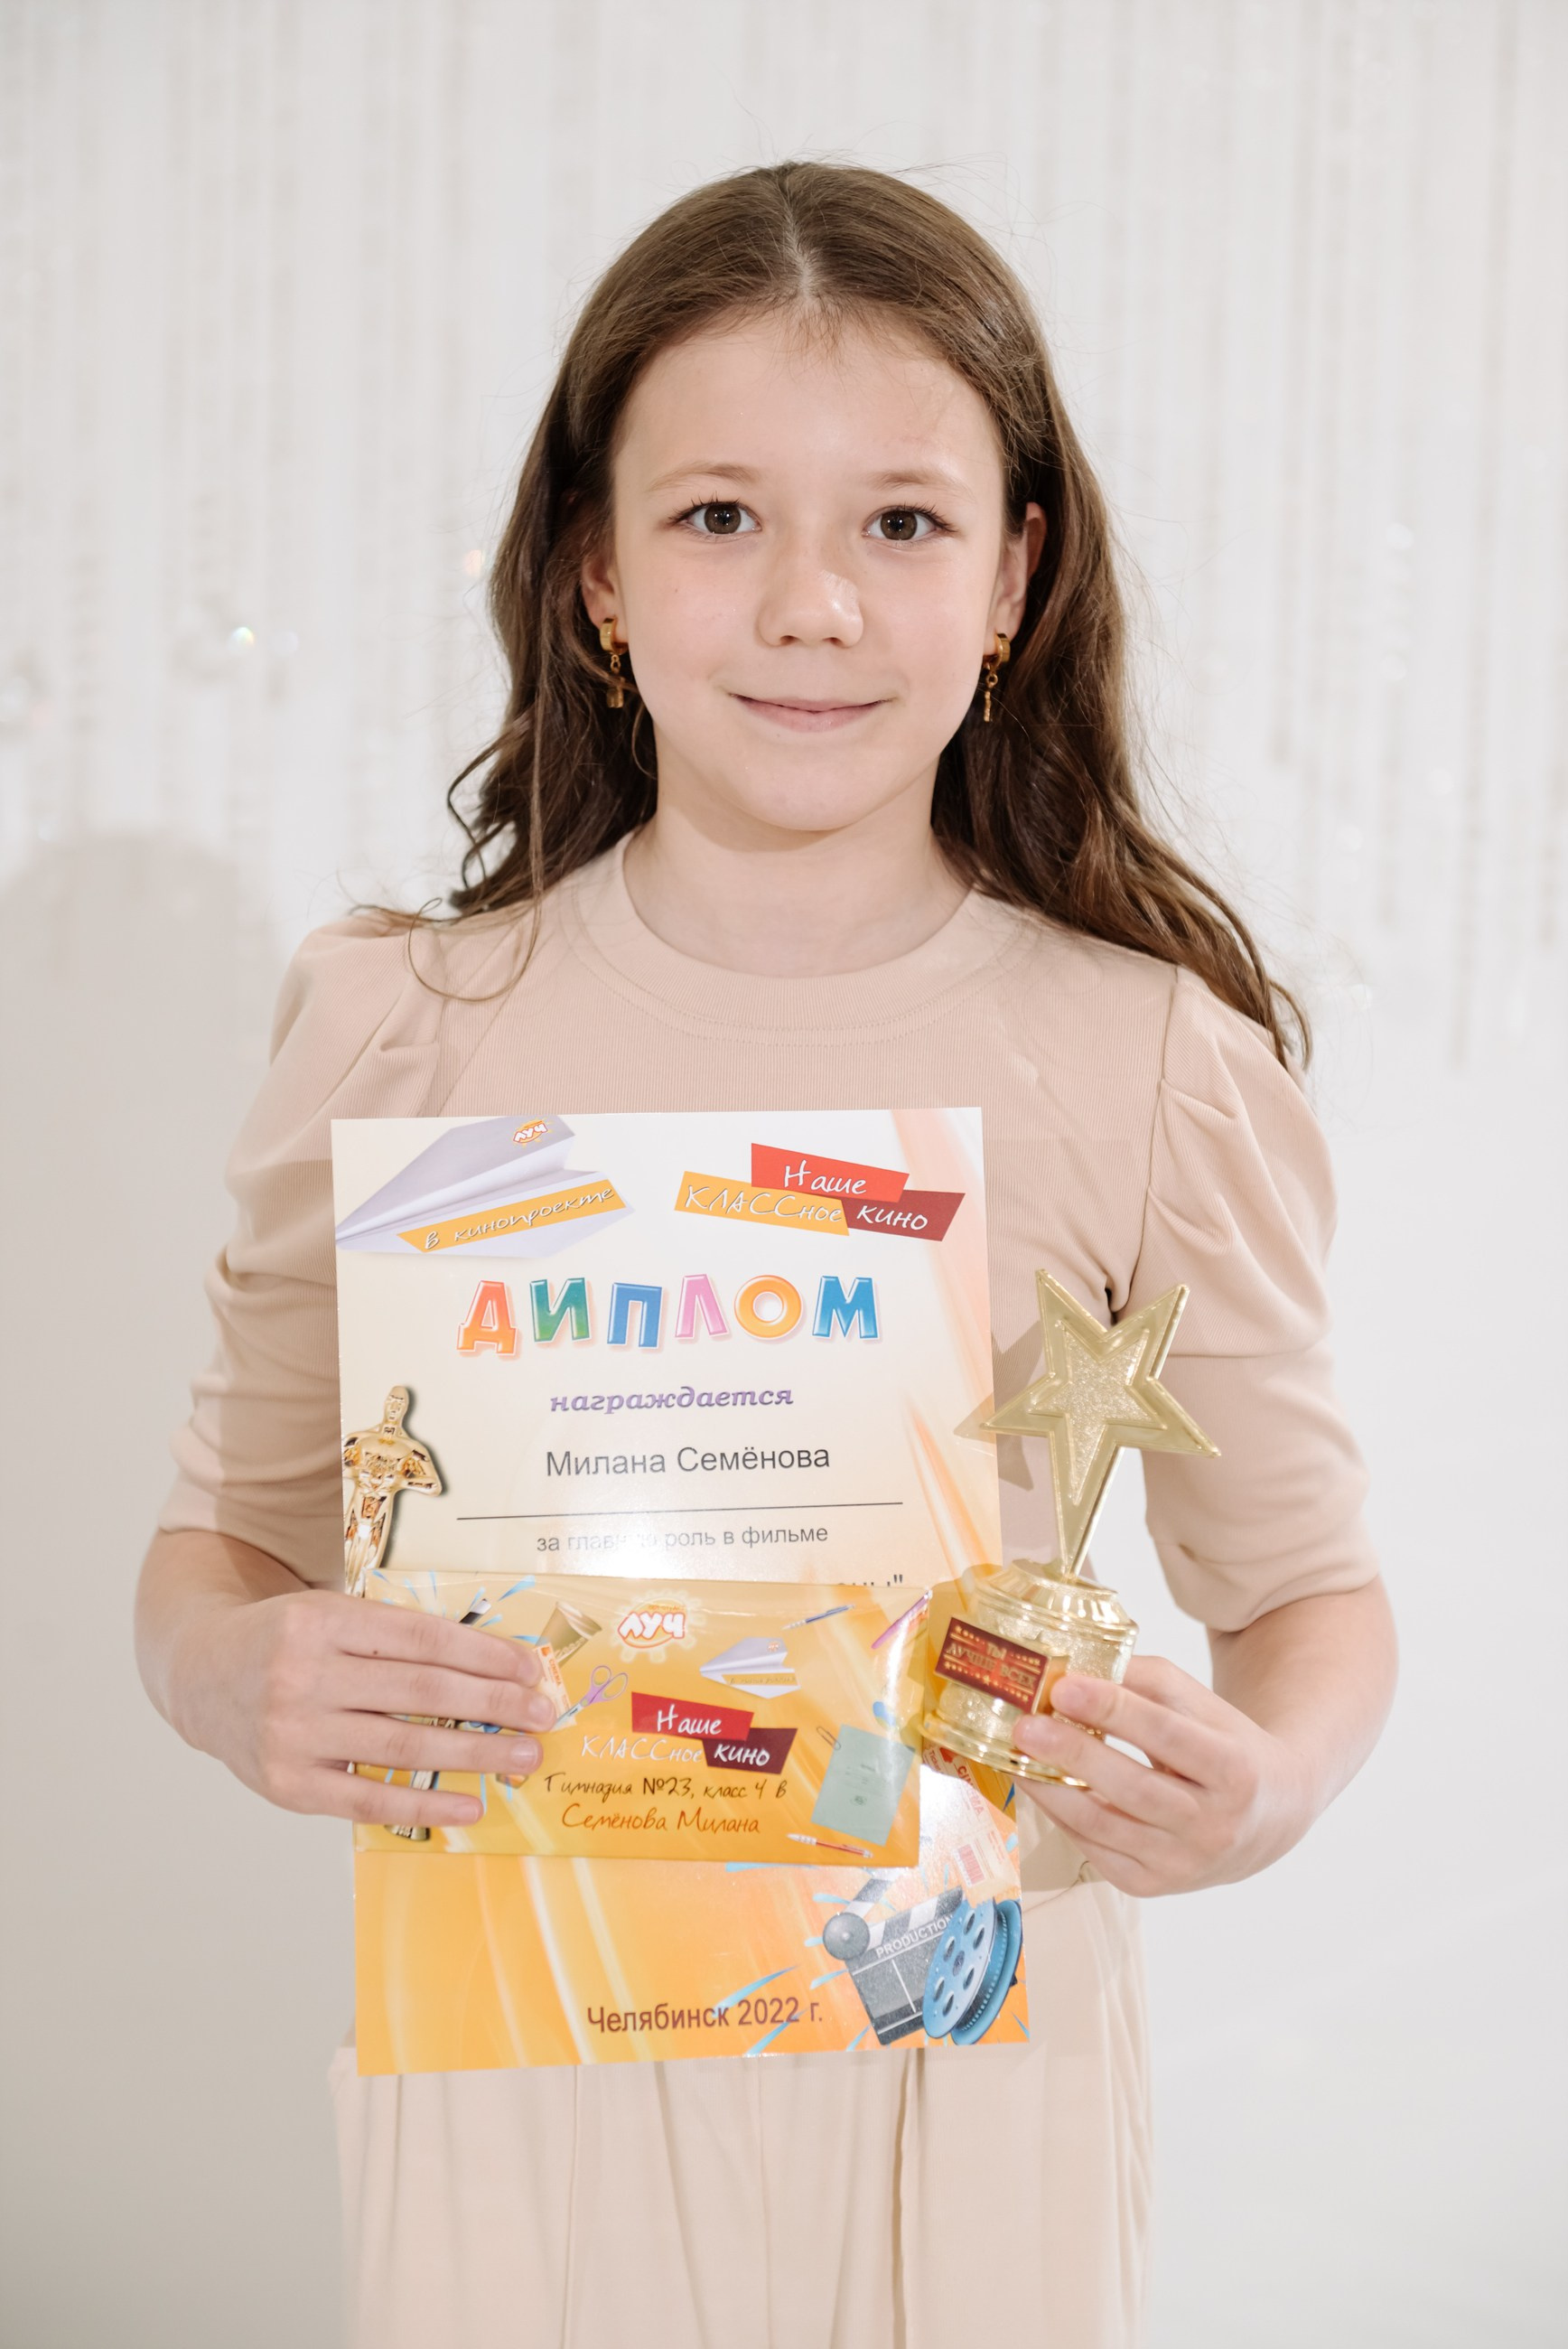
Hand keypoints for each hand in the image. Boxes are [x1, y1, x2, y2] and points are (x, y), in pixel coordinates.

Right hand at [172, 1586, 555, 1831]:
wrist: (201, 1673)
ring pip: (402, 1747)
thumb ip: (392, 1636)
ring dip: (473, 1754)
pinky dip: (425, 1805)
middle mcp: (303, 1675)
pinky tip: (470, 1804)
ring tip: (522, 1756)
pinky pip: (367, 1800)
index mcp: (320, 1620)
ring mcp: (292, 1734)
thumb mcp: (330, 1613)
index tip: (529, 1668)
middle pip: (419, 1693)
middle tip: (542, 1715)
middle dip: (491, 1705)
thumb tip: (489, 1665)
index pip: (419, 1639)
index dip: (481, 1654)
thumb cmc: (288, 1639)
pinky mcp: (287, 1785)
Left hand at [1010, 1656, 1311, 1895]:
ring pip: (1104, 1826)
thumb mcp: (1201, 1706)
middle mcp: (1213, 1825)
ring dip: (1052, 1788)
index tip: (1065, 1687)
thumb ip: (1145, 1681)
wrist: (1266, 1819)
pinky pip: (1095, 1849)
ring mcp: (1183, 1864)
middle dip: (1073, 1754)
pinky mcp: (1153, 1887)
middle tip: (1026, 1725)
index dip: (1114, 1710)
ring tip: (1018, 1753)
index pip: (1167, 1736)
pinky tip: (1040, 1785)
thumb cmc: (1226, 1748)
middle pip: (1133, 1788)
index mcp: (1234, 1770)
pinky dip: (1062, 1815)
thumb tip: (1076, 1668)